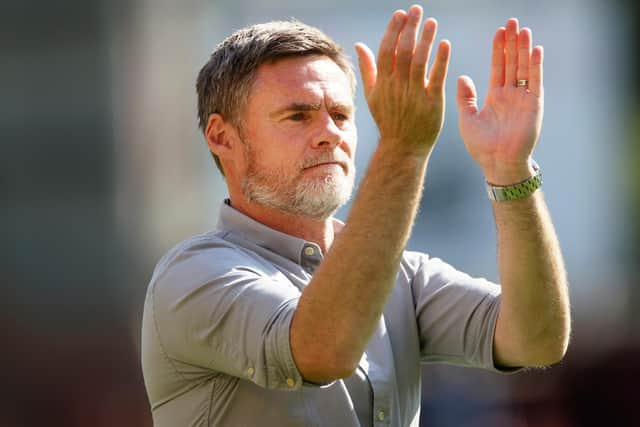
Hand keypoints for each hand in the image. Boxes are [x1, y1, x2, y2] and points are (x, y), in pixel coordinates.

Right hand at [355, 5, 450, 155]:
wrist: (403, 147)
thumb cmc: (389, 120)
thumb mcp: (373, 96)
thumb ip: (368, 69)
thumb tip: (359, 45)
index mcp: (383, 83)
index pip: (387, 50)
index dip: (393, 30)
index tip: (401, 14)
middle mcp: (397, 87)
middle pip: (404, 51)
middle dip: (410, 28)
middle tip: (417, 10)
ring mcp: (415, 95)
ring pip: (420, 61)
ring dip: (426, 39)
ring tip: (432, 22)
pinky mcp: (432, 103)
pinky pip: (437, 77)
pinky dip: (441, 59)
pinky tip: (445, 44)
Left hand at [456, 19, 543, 184]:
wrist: (497, 163)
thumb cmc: (481, 146)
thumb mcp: (467, 118)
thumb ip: (466, 98)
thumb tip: (461, 77)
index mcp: (495, 97)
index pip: (497, 66)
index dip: (498, 49)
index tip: (498, 31)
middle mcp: (510, 95)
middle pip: (512, 62)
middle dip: (512, 43)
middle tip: (512, 21)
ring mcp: (523, 99)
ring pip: (523, 68)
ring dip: (524, 49)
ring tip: (523, 29)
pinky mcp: (534, 105)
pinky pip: (535, 82)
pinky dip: (535, 66)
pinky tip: (535, 50)